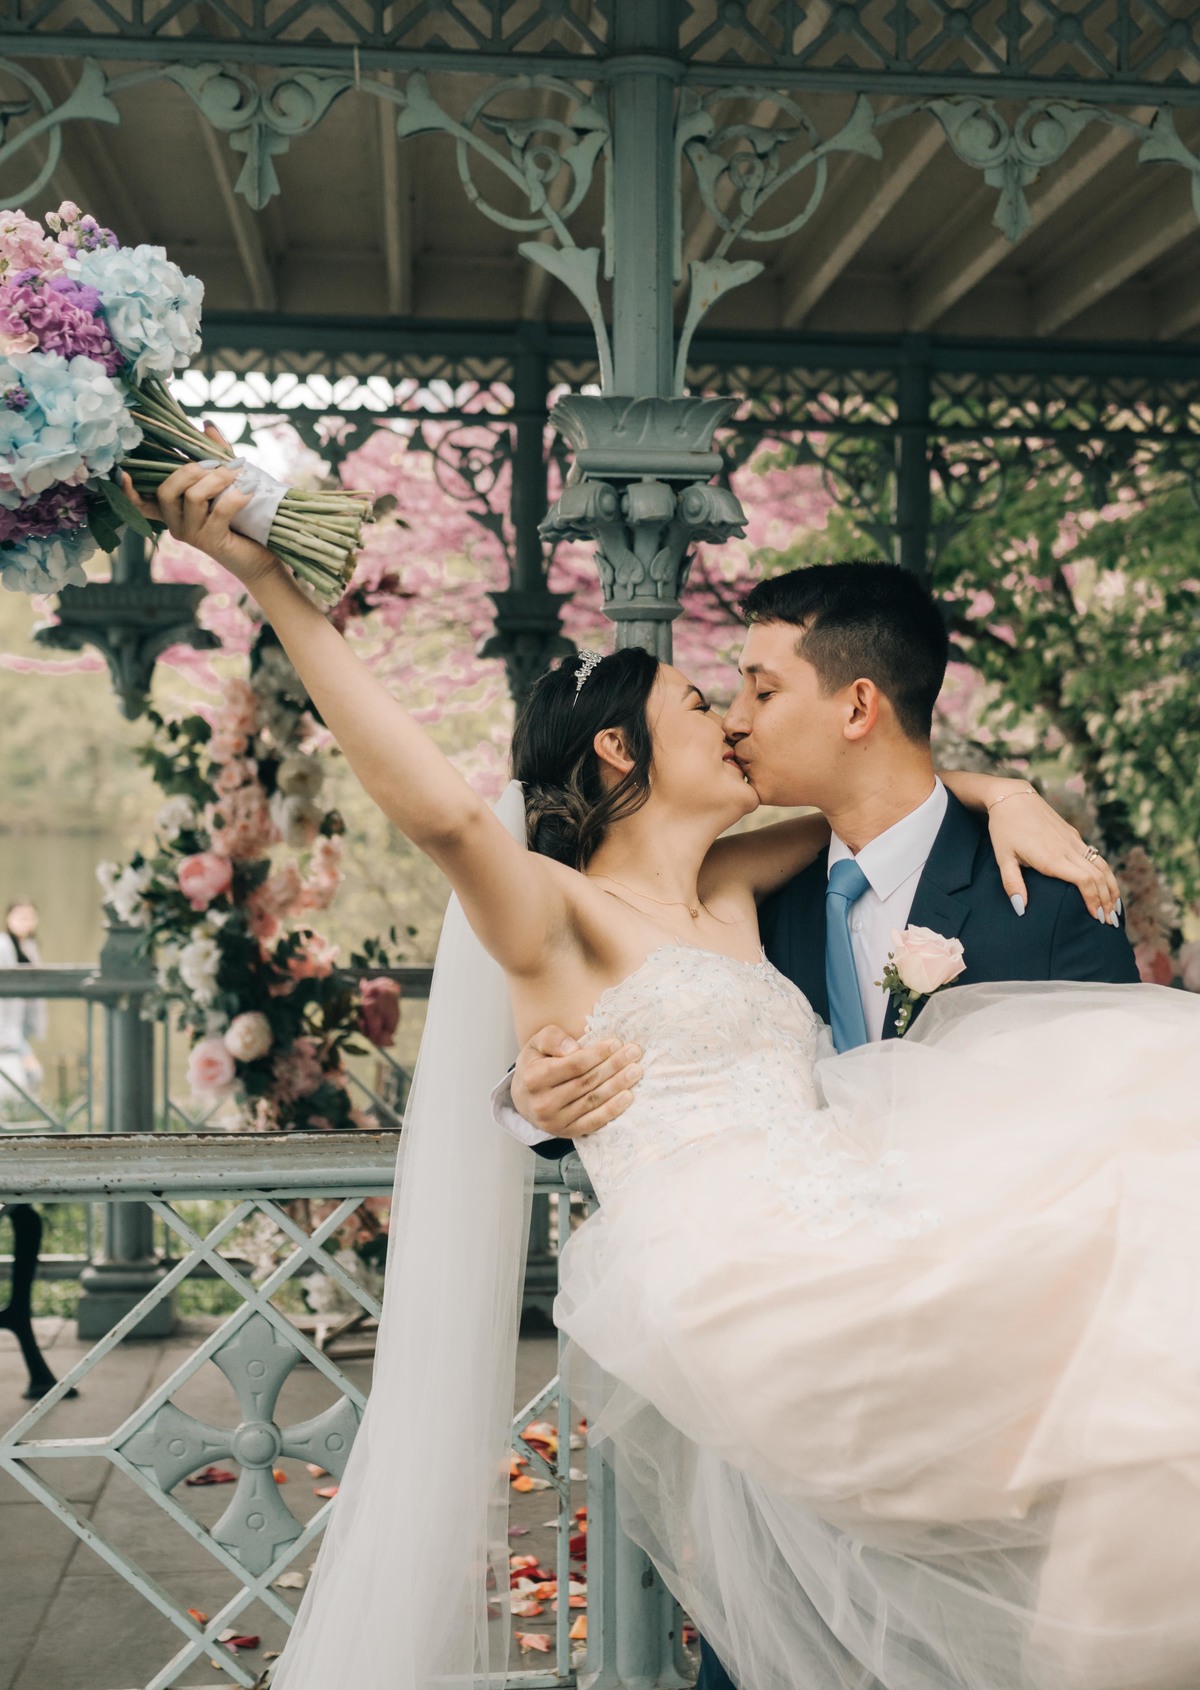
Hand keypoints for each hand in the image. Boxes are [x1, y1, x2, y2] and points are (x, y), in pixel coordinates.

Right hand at [120, 425, 282, 593]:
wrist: (262, 554)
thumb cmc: (241, 517)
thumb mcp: (225, 482)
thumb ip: (214, 454)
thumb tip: (206, 425)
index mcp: (172, 509)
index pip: (139, 503)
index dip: (128, 491)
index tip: (125, 473)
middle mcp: (175, 523)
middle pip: (166, 490)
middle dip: (191, 470)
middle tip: (218, 463)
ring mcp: (192, 535)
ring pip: (193, 497)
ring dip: (217, 479)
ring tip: (238, 472)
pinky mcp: (213, 542)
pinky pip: (219, 511)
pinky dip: (236, 495)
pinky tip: (249, 488)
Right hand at [511, 1025, 642, 1138]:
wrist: (522, 1100)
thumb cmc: (534, 1067)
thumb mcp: (536, 1045)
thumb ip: (552, 1039)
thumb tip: (574, 1048)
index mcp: (533, 1079)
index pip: (572, 1065)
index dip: (597, 1054)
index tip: (616, 1043)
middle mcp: (543, 1103)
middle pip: (586, 1082)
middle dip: (613, 1066)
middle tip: (633, 1053)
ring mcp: (555, 1121)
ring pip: (593, 1101)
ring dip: (618, 1085)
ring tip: (635, 1071)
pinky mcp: (566, 1133)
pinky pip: (594, 1122)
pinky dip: (612, 1110)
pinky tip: (628, 1097)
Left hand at [986, 785, 1120, 921]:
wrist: (1012, 797)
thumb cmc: (1004, 828)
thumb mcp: (1003, 858)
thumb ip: (1012, 884)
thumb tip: (1020, 909)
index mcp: (1052, 857)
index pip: (1085, 881)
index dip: (1095, 900)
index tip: (1098, 918)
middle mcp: (1068, 849)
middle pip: (1098, 876)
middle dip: (1107, 900)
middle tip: (1110, 922)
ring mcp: (1073, 841)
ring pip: (1101, 865)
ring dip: (1111, 887)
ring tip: (1115, 908)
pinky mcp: (1073, 835)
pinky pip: (1095, 856)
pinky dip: (1105, 874)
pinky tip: (1105, 885)